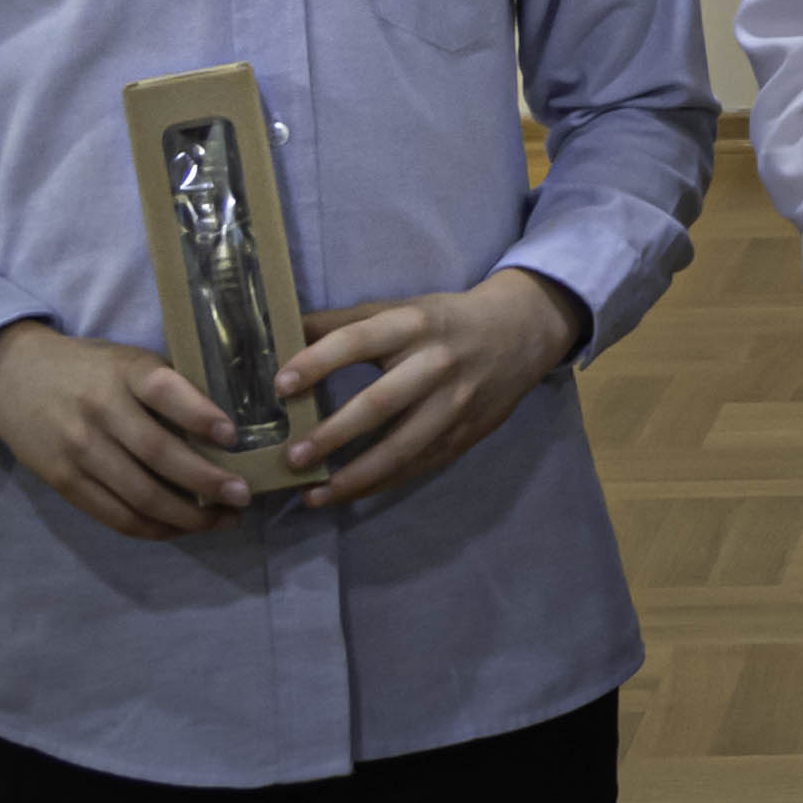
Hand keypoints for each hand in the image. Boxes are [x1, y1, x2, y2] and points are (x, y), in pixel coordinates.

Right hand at [0, 317, 255, 541]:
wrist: (11, 377)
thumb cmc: (88, 368)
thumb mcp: (127, 360)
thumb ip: (168, 386)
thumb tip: (227, 430)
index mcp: (124, 372)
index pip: (164, 391)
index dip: (200, 415)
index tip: (232, 437)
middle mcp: (101, 410)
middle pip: (158, 453)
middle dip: (207, 481)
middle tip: (242, 495)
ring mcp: (79, 449)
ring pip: (140, 495)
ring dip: (188, 516)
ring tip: (223, 520)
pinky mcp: (63, 481)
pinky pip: (114, 515)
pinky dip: (153, 527)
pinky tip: (181, 528)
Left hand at [274, 270, 591, 508]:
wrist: (521, 333)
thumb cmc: (445, 320)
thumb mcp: (400, 308)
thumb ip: (344, 322)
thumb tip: (282, 330)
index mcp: (413, 324)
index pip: (359, 341)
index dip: (319, 362)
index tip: (280, 385)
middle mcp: (435, 364)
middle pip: (381, 403)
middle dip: (333, 434)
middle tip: (292, 458)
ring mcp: (454, 404)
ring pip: (403, 447)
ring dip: (356, 476)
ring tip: (313, 494)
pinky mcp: (465, 434)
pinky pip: (418, 466)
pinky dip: (380, 484)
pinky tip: (345, 494)